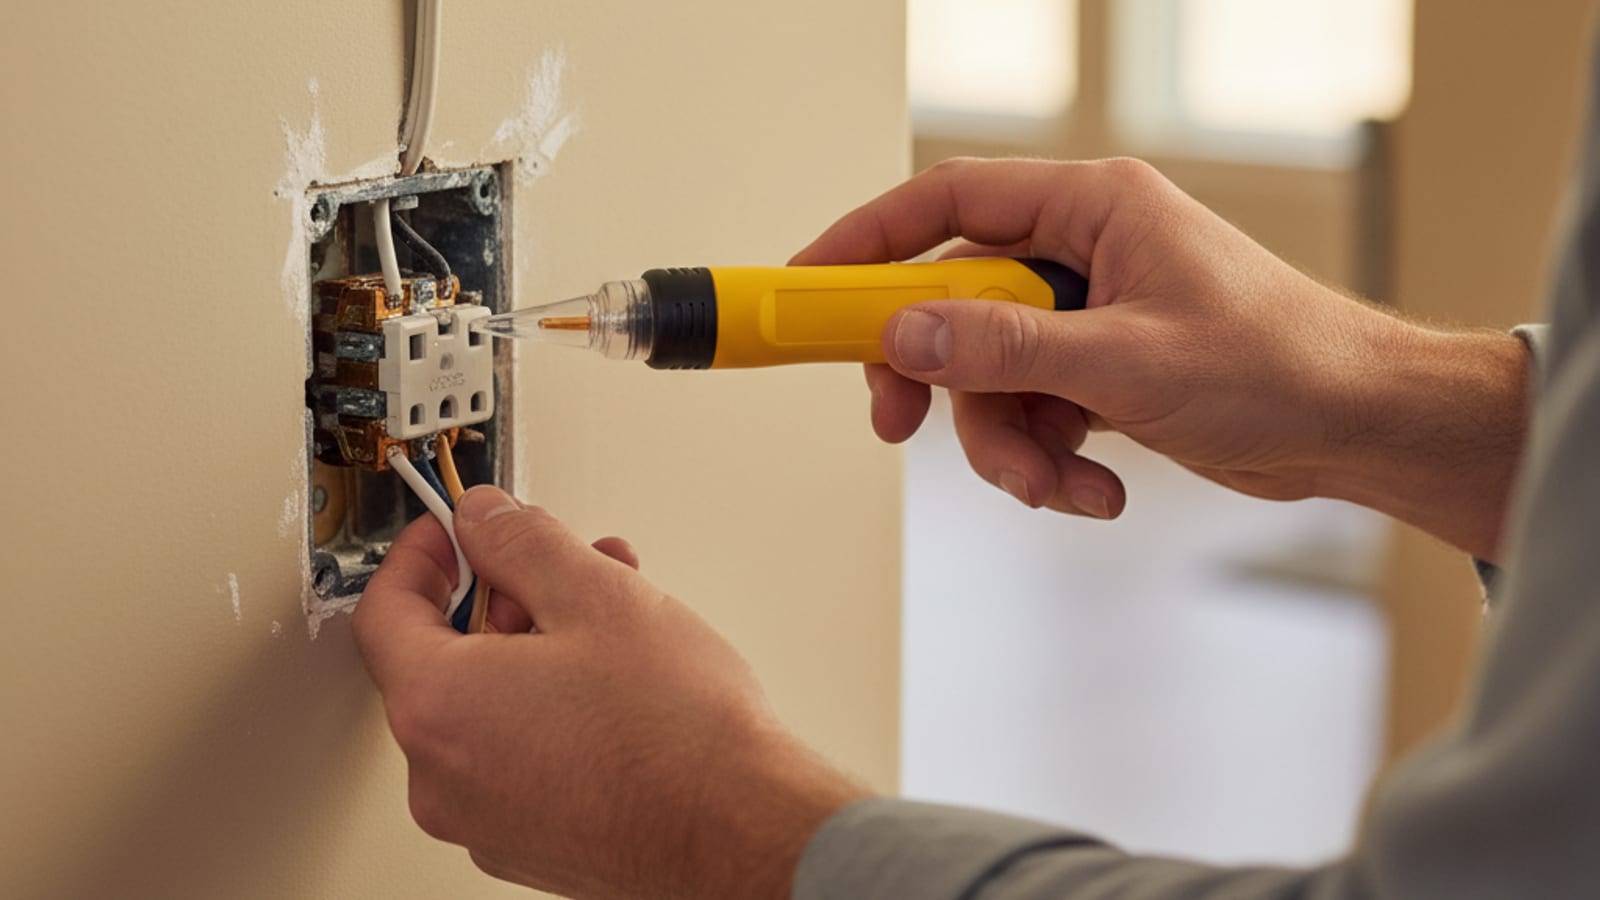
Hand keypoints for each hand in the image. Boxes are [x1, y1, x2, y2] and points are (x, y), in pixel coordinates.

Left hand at [353, 486, 865, 898]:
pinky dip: (552, 710)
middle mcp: (443, 777)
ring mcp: (486, 821)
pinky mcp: (532, 843)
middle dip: (508, 599)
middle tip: (562, 574)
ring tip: (615, 623)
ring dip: (540, 650)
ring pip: (490, 708)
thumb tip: (483, 519)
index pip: (386, 612)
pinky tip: (617, 686)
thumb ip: (521, 541)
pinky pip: (519, 757)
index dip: (420, 555)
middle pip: (445, 660)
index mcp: (438, 707)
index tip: (450, 532)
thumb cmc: (677, 734)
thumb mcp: (596, 595)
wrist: (741, 830)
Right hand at [793, 158, 1528, 558]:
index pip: (947, 203)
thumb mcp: (1126, 361)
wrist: (1356, 427)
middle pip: (954, 304)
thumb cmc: (1279, 365)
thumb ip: (1007, 346)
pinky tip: (1098, 487)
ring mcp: (1089, 315)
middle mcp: (1083, 252)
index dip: (866, 241)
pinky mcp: (1100, 371)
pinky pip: (1032, 412)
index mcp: (1092, 208)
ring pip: (990, 378)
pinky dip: (1050, 461)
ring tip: (1061, 484)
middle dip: (939, 381)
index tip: (809, 287)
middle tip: (900, 426)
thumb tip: (909, 332)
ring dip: (1010, 446)